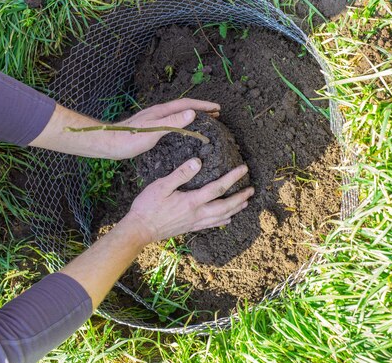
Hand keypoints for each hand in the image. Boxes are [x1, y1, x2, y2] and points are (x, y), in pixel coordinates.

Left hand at [105, 99, 219, 159]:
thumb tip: (192, 113)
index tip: (217, 108)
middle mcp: (159, 113)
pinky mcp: (151, 128)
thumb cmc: (129, 138)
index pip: (187, 104)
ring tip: (205, 121)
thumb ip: (172, 122)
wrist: (109, 143)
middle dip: (201, 109)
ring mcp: (154, 120)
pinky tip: (184, 132)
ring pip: (179, 115)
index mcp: (161, 111)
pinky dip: (184, 124)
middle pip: (184, 107)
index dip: (203, 105)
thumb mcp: (153, 131)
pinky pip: (173, 123)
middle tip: (216, 114)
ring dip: (193, 116)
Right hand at [116, 158, 253, 244]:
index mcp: (192, 201)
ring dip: (235, 209)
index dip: (233, 177)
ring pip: (221, 217)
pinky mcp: (190, 228)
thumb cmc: (148, 206)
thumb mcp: (161, 186)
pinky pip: (212, 225)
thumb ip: (180, 174)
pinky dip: (223, 221)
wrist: (139, 230)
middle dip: (240, 197)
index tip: (244, 169)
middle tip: (251, 189)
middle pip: (225, 205)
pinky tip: (228, 219)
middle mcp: (197, 213)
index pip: (218, 188)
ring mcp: (195, 222)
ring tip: (246, 202)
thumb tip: (197, 162)